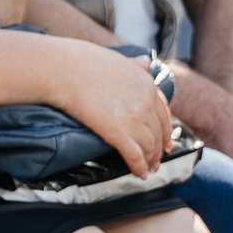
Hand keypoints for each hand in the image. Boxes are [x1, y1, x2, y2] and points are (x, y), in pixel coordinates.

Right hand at [53, 43, 173, 176]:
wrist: (65, 70)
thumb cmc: (84, 62)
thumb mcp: (118, 59)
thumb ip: (134, 64)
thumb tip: (146, 62)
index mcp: (147, 85)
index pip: (163, 114)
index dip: (166, 132)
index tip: (166, 143)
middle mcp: (146, 103)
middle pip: (158, 133)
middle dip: (158, 150)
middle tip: (156, 162)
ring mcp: (134, 118)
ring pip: (149, 146)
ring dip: (150, 161)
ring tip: (147, 170)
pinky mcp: (118, 132)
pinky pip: (134, 155)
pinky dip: (138, 167)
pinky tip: (139, 174)